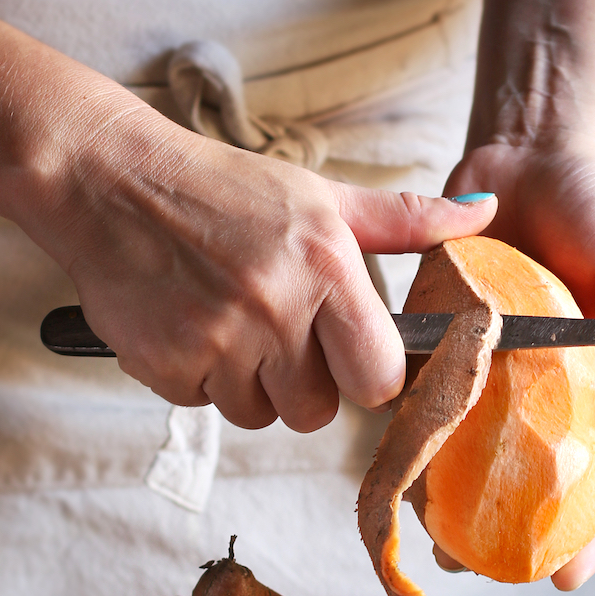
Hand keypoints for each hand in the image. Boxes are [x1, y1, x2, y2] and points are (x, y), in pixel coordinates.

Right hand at [28, 98, 498, 432]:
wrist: (111, 181)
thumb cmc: (223, 190)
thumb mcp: (320, 196)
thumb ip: (404, 220)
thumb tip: (483, 213)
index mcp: (325, 267)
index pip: (377, 378)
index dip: (365, 374)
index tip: (346, 353)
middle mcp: (275, 307)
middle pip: (319, 410)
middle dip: (304, 384)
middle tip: (277, 331)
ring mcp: (216, 340)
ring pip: (260, 414)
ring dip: (249, 382)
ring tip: (228, 319)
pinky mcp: (165, 365)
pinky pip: (204, 405)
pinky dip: (198, 376)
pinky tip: (188, 322)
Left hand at [442, 141, 594, 587]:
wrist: (526, 157)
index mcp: (587, 387)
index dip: (586, 532)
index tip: (564, 576)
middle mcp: (531, 395)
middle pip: (520, 484)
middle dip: (500, 535)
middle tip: (477, 567)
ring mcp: (479, 375)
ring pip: (462, 455)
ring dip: (445, 499)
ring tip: (430, 536)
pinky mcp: (431, 344)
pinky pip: (416, 397)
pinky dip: (405, 431)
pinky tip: (391, 464)